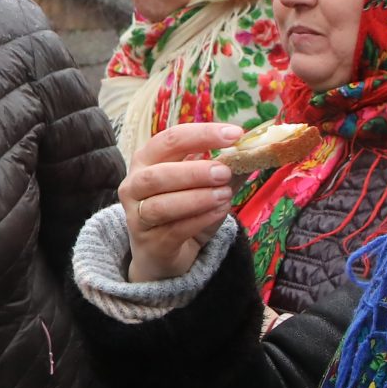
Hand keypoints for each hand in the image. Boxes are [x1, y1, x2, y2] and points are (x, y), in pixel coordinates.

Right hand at [119, 122, 241, 281]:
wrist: (161, 252)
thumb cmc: (180, 211)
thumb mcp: (202, 186)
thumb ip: (223, 169)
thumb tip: (252, 151)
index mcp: (146, 161)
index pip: (169, 140)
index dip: (201, 134)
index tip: (235, 134)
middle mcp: (134, 185)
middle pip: (156, 174)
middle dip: (193, 172)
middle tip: (224, 172)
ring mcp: (138, 216)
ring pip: (161, 205)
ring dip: (197, 198)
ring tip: (225, 195)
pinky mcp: (150, 242)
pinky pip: (174, 229)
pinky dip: (199, 219)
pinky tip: (219, 212)